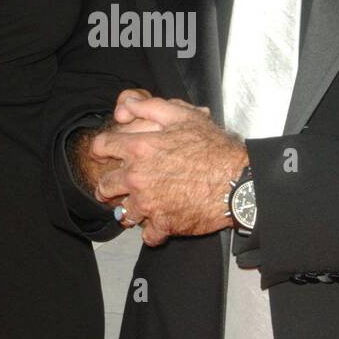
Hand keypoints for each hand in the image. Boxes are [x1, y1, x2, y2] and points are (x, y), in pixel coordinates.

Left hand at [92, 97, 247, 246]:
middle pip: (105, 185)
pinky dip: (152, 230)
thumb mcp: (184, 117)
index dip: (101, 149)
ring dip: (130, 210)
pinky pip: (146, 234)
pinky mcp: (163, 224)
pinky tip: (159, 222)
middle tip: (115, 187)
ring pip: (123, 213)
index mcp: (140, 148)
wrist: (237, 182)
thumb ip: (150, 107)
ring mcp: (148, 203)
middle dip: (107, 186)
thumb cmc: (215, 149)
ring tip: (140, 205)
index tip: (103, 154)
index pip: (102, 146)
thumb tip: (126, 104)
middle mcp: (138, 177)